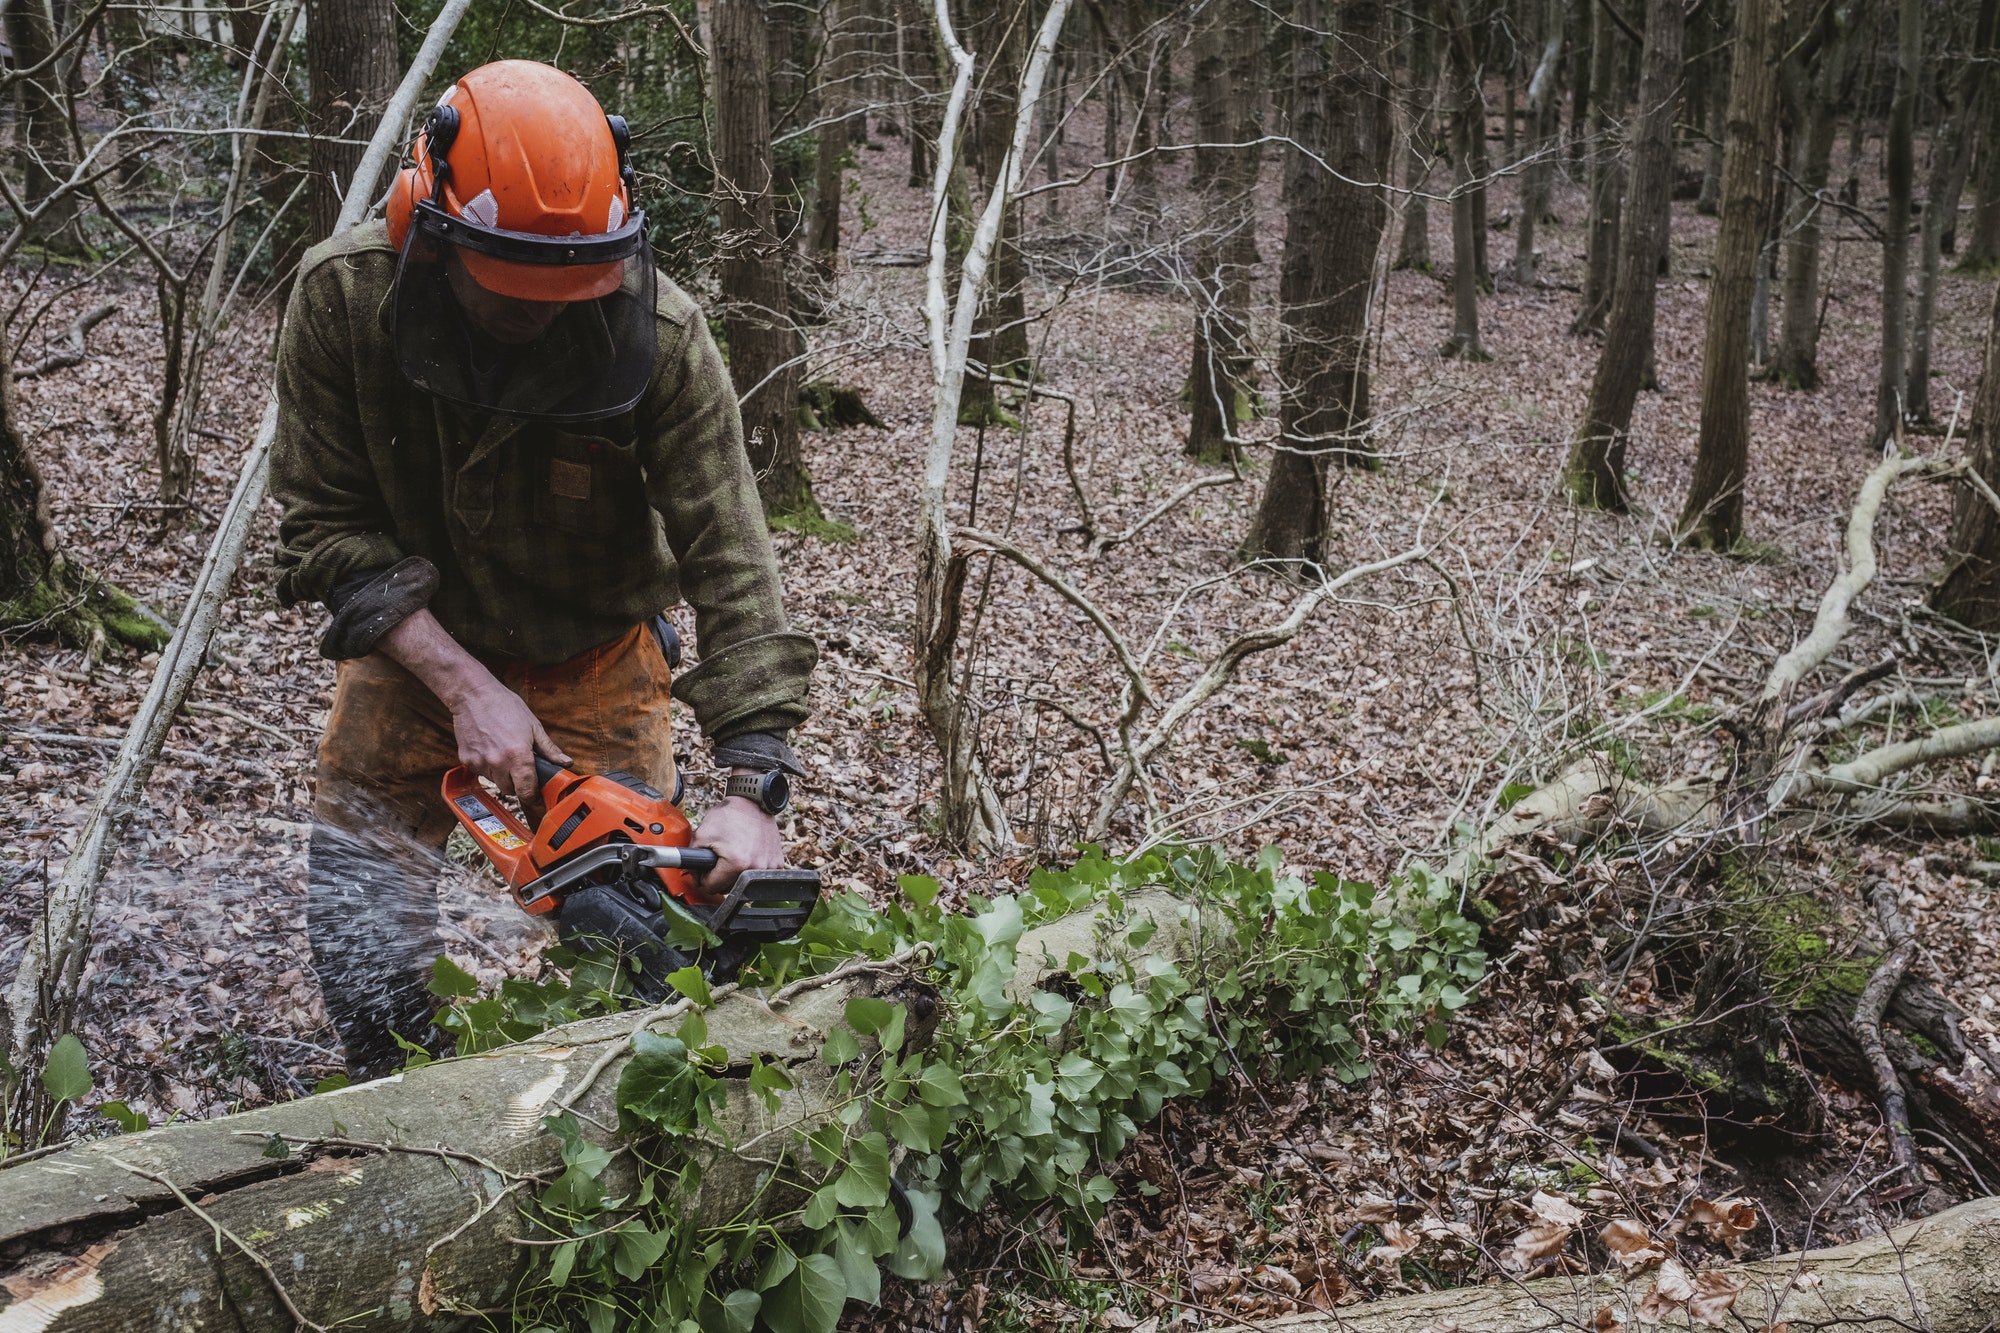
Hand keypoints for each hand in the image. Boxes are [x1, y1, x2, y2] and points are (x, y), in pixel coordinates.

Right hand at [377, 609, 569, 803]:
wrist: (473, 695)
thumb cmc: (505, 706)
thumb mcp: (533, 726)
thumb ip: (549, 749)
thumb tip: (566, 763)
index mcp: (518, 756)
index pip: (526, 791)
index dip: (533, 796)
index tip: (536, 796)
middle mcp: (498, 763)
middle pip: (510, 790)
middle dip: (517, 784)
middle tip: (521, 769)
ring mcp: (480, 762)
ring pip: (495, 782)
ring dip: (501, 775)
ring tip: (503, 753)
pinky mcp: (466, 760)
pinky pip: (481, 772)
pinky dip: (487, 767)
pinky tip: (489, 749)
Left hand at [691, 793, 783, 889]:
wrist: (753, 802)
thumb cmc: (729, 815)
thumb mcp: (701, 834)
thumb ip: (690, 859)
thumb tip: (694, 878)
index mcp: (737, 864)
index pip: (711, 887)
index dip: (703, 876)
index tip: (705, 866)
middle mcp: (756, 868)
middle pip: (728, 888)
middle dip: (719, 875)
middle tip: (719, 857)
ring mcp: (769, 867)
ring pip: (742, 884)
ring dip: (734, 874)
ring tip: (732, 854)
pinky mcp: (777, 863)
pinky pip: (757, 876)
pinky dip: (749, 869)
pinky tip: (746, 854)